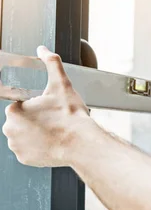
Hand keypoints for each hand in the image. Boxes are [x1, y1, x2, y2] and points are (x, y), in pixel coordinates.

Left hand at [2, 46, 95, 166]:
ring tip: (54, 133)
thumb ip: (51, 64)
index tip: (50, 111)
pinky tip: (51, 143)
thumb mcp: (62, 85)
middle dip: (35, 121)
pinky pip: (29, 151)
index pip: (21, 106)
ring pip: (24, 136)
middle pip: (21, 121)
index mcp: (14, 110)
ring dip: (35, 134)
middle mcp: (9, 129)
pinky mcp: (25, 159)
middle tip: (53, 121)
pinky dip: (38, 148)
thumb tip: (43, 50)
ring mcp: (16, 146)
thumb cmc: (71, 117)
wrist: (82, 144)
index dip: (37, 107)